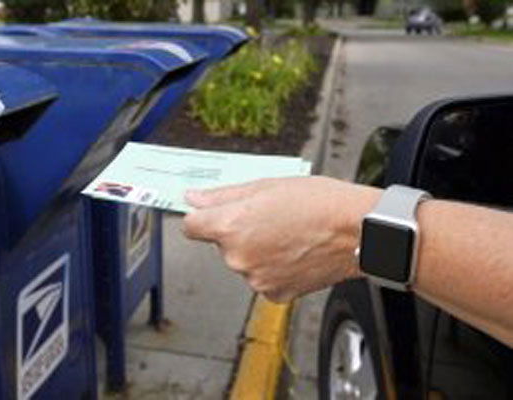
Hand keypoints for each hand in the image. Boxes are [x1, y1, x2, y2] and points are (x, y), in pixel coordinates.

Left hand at [183, 176, 379, 302]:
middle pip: (222, 244)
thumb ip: (223, 196)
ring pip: (244, 261)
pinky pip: (263, 278)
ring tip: (288, 235)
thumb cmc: (321, 204)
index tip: (213, 215)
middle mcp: (238, 257)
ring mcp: (255, 278)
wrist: (359, 232)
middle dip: (240, 232)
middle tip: (271, 218)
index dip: (204, 217)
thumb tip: (194, 198)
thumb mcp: (267, 186)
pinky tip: (294, 253)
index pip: (192, 226)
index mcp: (231, 227)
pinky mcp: (274, 293)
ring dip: (258, 251)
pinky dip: (274, 268)